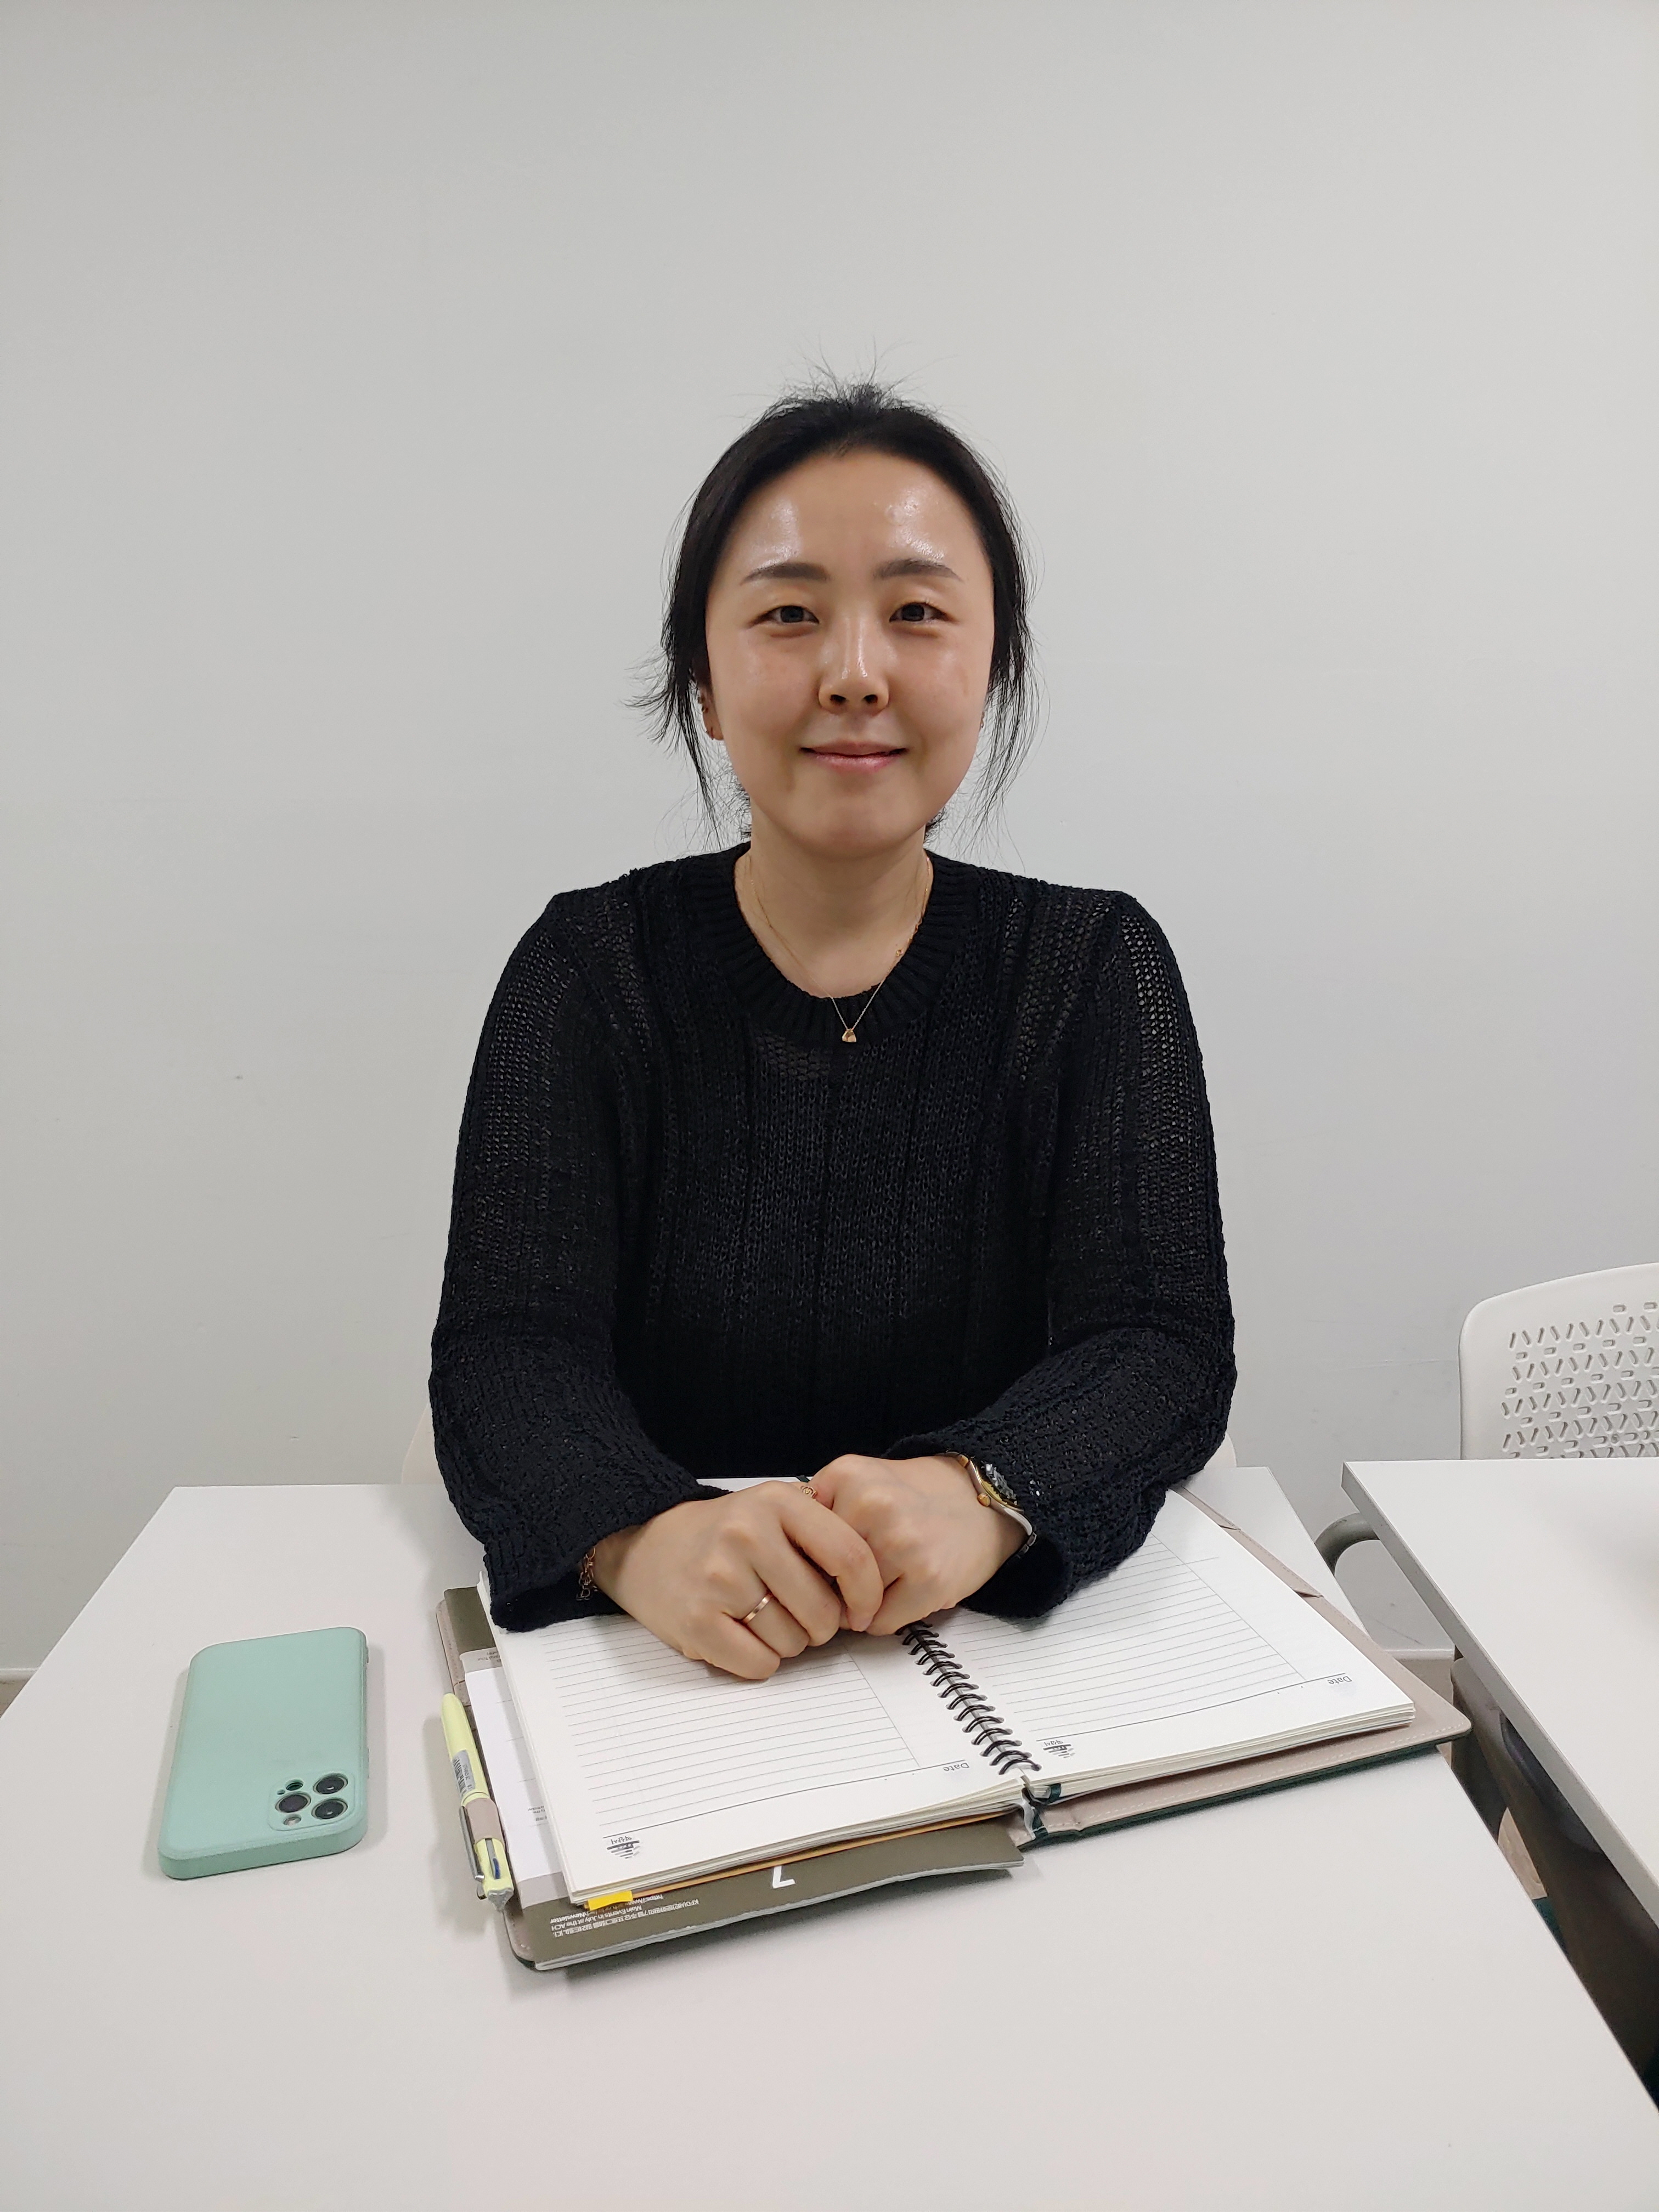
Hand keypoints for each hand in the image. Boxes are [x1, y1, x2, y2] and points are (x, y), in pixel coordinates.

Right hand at [589, 1483, 884, 1680]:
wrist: (645, 1544)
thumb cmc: (723, 1535)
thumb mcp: (774, 1511)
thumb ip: (822, 1537)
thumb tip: (868, 1593)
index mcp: (777, 1502)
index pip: (850, 1556)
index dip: (867, 1594)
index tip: (863, 1612)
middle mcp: (748, 1534)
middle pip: (823, 1610)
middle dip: (821, 1625)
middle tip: (797, 1613)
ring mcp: (719, 1577)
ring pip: (793, 1642)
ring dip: (788, 1643)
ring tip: (760, 1618)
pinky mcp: (696, 1619)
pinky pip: (758, 1664)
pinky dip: (758, 1660)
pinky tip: (741, 1635)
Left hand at [807, 1454, 1022, 1634]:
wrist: (980, 1501)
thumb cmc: (915, 1498)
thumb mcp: (859, 1482)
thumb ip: (820, 1512)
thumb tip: (785, 1569)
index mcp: (847, 1476)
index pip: (797, 1540)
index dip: (805, 1560)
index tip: (815, 1565)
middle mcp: (872, 1504)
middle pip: (821, 1575)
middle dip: (831, 1587)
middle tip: (855, 1577)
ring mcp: (902, 1542)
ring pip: (850, 1604)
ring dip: (861, 1605)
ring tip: (887, 1578)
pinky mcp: (928, 1579)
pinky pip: (879, 1623)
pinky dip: (886, 1618)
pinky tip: (905, 1591)